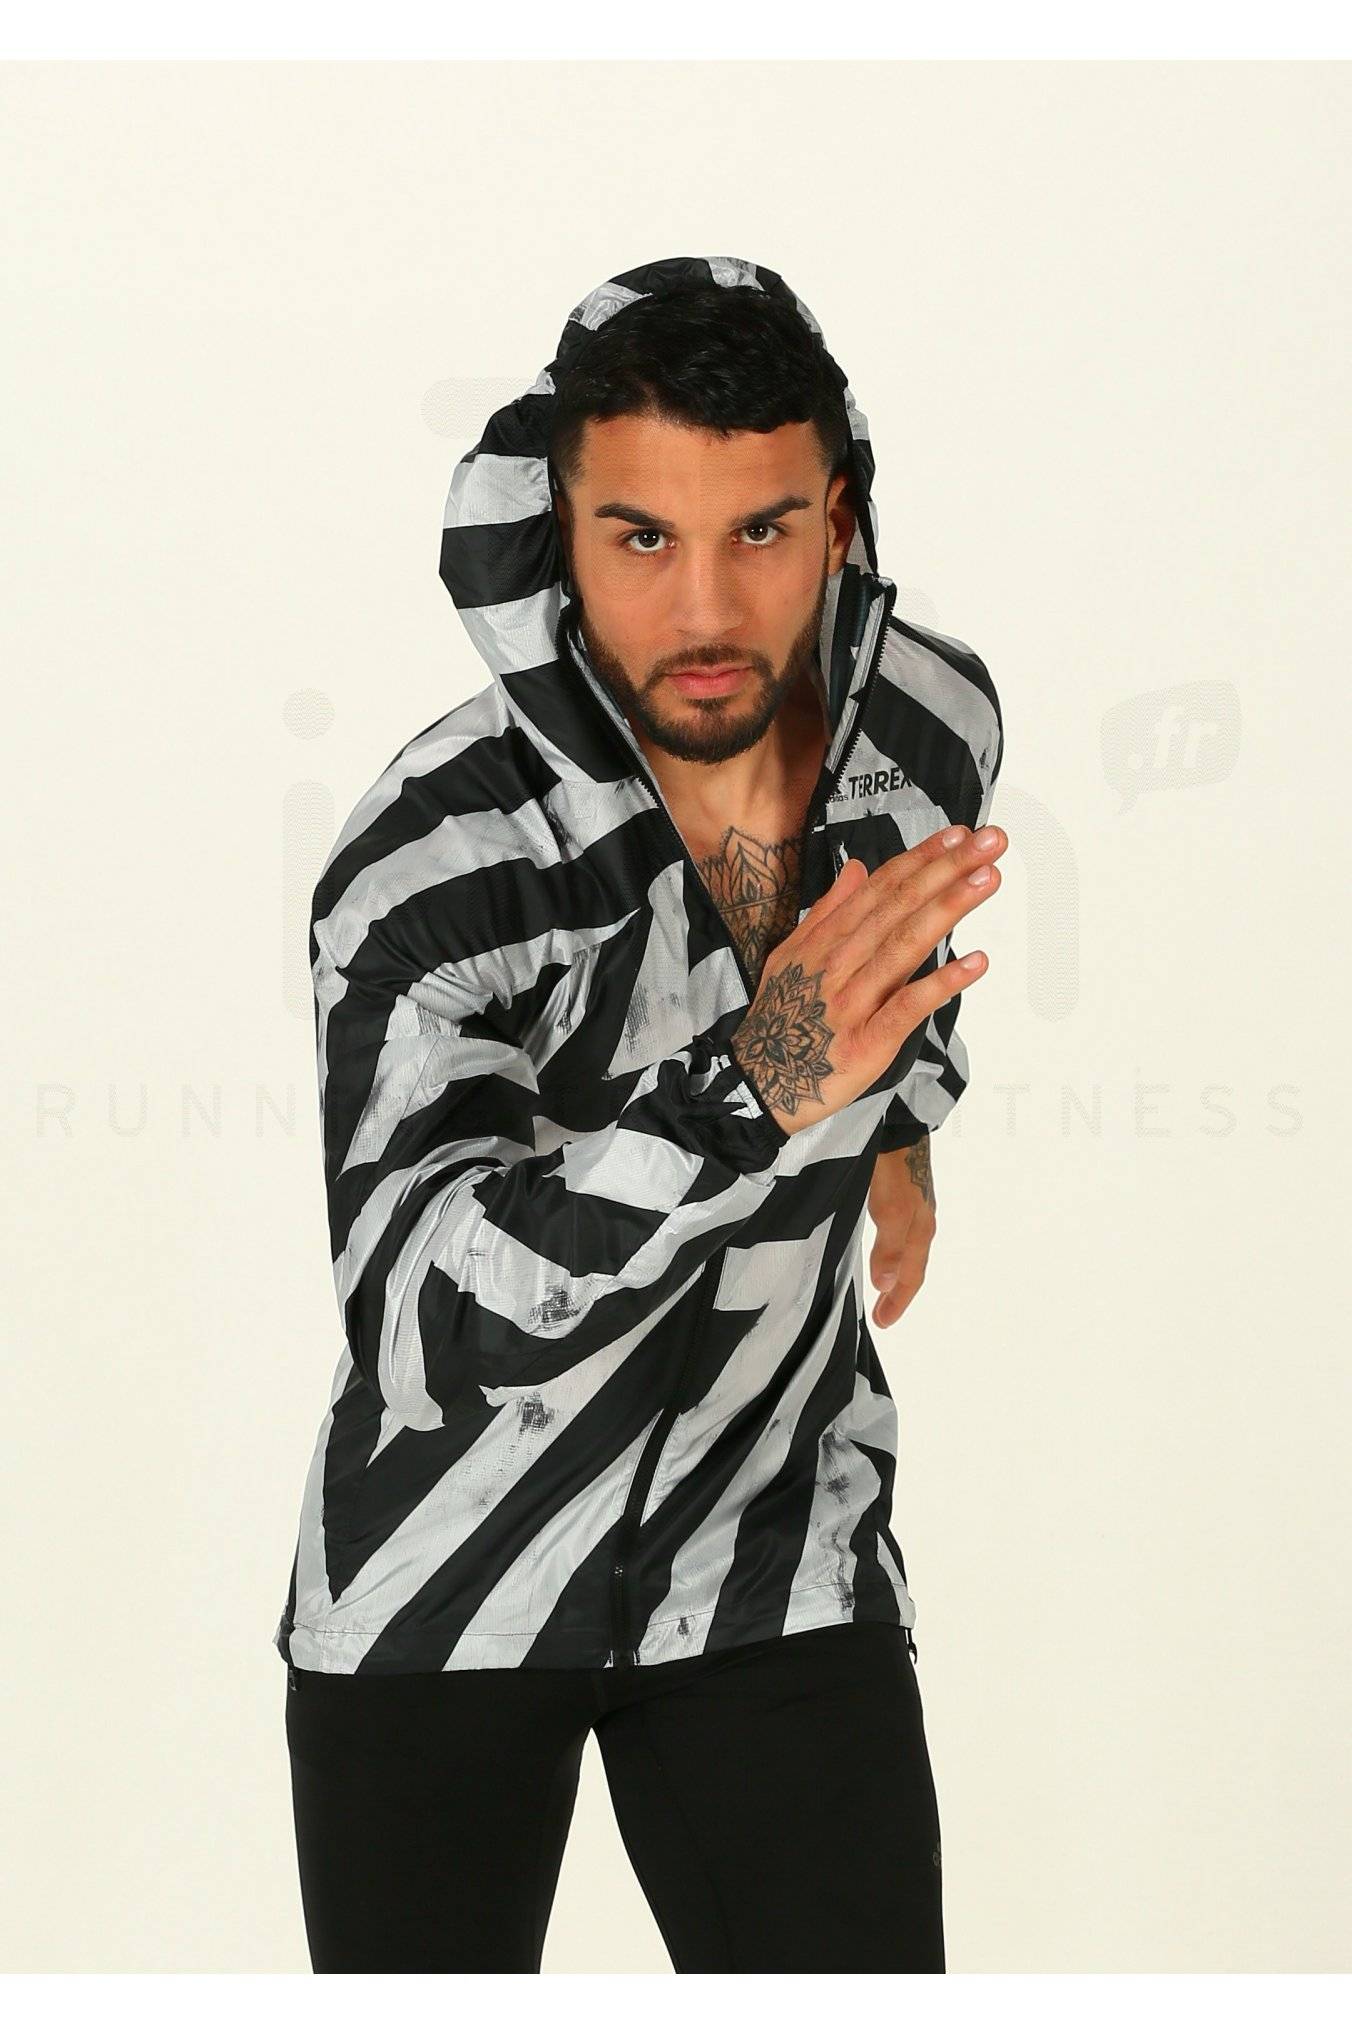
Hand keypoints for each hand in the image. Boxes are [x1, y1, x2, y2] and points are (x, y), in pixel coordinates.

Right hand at [730, 823, 1006, 1138]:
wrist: (759, 1084)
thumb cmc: (780, 1019)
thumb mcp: (791, 955)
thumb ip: (828, 911)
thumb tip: (858, 868)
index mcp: (826, 940)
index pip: (881, 889)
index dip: (921, 859)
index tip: (958, 834)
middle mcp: (840, 963)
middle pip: (899, 908)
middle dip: (946, 870)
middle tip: (990, 842)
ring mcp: (854, 1001)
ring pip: (905, 946)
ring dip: (949, 910)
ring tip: (987, 879)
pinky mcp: (868, 1042)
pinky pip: (907, 1006)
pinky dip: (941, 983)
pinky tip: (975, 962)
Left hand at [867, 1135, 935, 1328]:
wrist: (898, 1121)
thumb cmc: (895, 1166)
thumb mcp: (890, 1209)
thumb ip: (889, 1247)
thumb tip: (888, 1286)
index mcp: (920, 1229)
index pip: (911, 1277)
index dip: (898, 1302)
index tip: (882, 1323)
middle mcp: (922, 1219)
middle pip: (913, 1265)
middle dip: (899, 1292)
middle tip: (883, 1314)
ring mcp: (915, 1203)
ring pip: (908, 1248)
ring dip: (897, 1271)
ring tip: (884, 1287)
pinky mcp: (904, 1188)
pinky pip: (901, 1229)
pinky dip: (893, 1249)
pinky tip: (883, 1244)